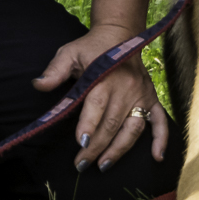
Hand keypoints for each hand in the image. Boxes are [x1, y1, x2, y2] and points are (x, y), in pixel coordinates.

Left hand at [33, 24, 169, 170]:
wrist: (119, 34)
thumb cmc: (91, 47)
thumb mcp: (69, 53)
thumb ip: (55, 70)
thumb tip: (37, 84)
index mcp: (106, 77)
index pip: (97, 106)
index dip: (89, 125)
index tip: (80, 143)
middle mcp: (126, 88)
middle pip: (112, 123)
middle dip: (96, 147)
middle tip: (81, 164)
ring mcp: (141, 94)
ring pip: (132, 128)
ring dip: (119, 149)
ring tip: (103, 165)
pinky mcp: (151, 97)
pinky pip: (160, 120)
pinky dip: (161, 139)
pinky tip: (157, 157)